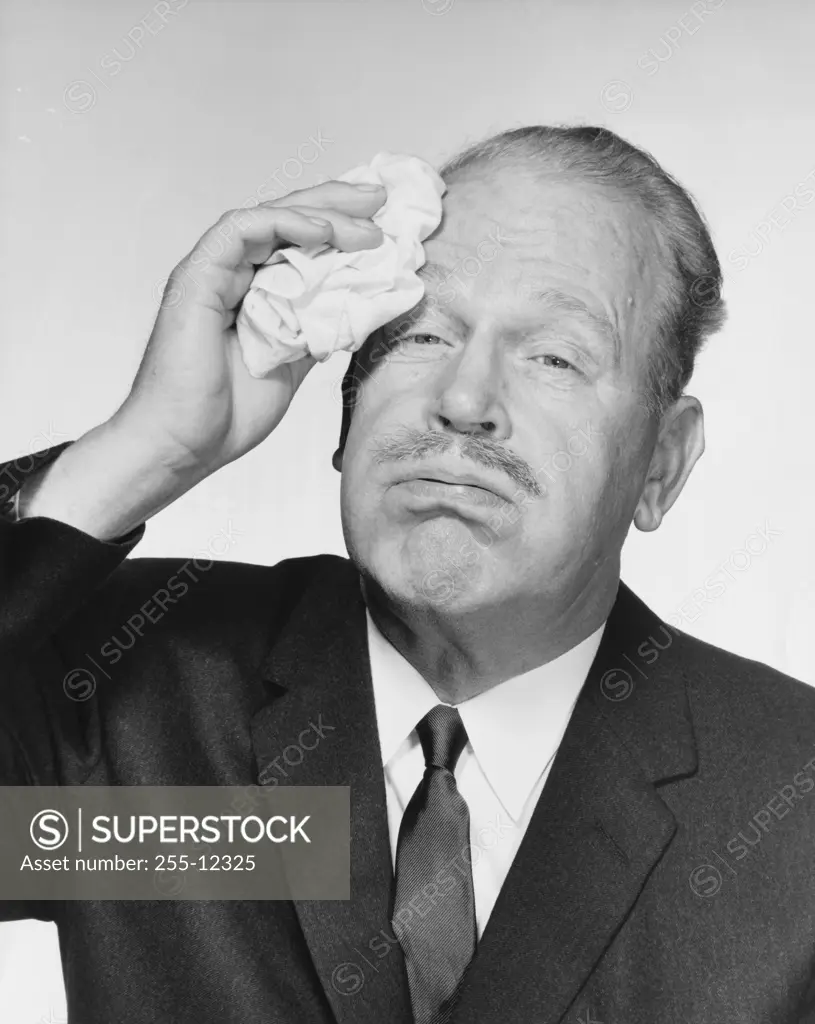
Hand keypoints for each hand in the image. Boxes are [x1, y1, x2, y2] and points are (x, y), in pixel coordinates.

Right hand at [114, 180, 386, 480]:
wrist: (184, 445)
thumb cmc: (227, 414)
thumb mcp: (294, 365)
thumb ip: (317, 331)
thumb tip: (358, 307)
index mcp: (252, 293)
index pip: (297, 244)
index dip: (339, 227)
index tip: (384, 225)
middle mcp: (231, 275)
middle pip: (287, 221)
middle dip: (337, 204)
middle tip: (381, 197)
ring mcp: (212, 273)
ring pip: (268, 218)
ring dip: (321, 213)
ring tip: (365, 220)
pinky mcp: (196, 276)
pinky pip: (240, 230)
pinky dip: (282, 223)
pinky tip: (320, 230)